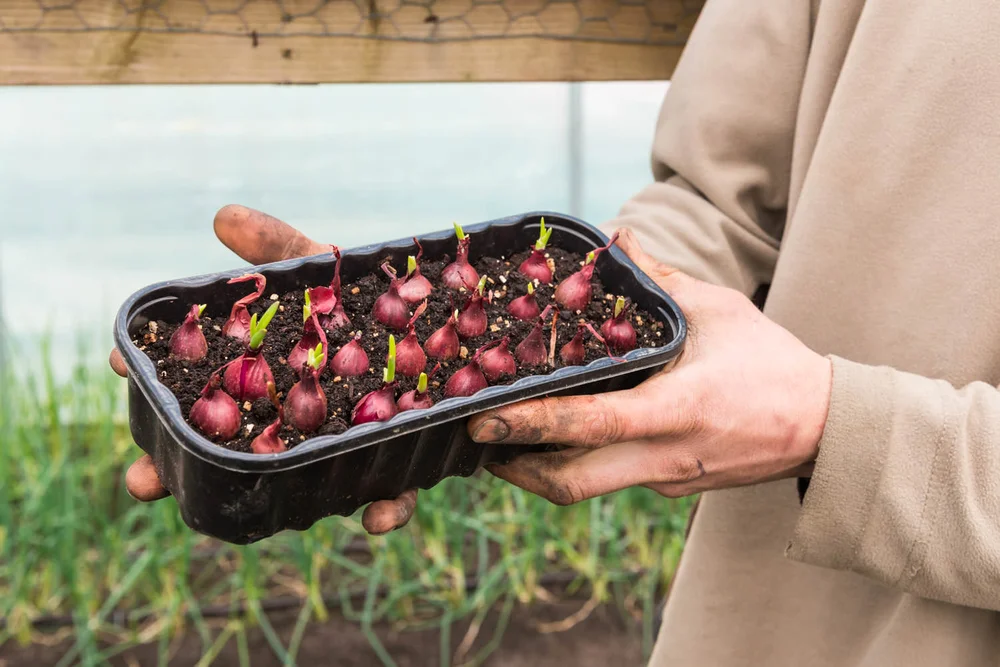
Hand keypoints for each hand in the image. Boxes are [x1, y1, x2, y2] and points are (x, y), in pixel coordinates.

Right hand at [110, 205, 417, 534]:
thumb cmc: (378, 307)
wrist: (458, 336)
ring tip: (249, 517)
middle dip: (178, 469)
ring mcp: (345, 448)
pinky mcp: (402, 463)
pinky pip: (392, 494)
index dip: (158, 382)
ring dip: (263, 505)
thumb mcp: (334, 277)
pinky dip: (385, 509)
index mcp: (272, 375)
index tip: (118, 367)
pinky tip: (378, 515)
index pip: (201, 382)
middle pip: (228, 449)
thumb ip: (283, 252)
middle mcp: (298, 420)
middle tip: (140, 480)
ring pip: (297, 486)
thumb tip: (222, 216)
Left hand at [465, 227, 832, 503]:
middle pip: (569, 484)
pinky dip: (574, 463)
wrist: (822, 428)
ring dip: (536, 469)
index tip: (483, 420)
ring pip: (583, 489)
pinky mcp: (668, 488)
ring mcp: (665, 480)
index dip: (530, 425)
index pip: (590, 424)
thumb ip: (661, 277)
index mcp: (676, 411)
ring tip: (501, 441)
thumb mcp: (718, 310)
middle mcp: (664, 457)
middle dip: (514, 467)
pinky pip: (609, 481)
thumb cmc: (771, 364)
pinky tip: (557, 437)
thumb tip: (618, 236)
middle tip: (474, 439)